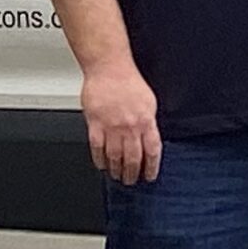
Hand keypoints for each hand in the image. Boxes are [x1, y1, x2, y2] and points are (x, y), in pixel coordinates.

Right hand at [82, 62, 161, 184]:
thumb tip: (150, 138)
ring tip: (117, 176)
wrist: (108, 68)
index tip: (149, 176)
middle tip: (131, 180)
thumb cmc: (127, 80)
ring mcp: (112, 127)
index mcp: (146, 121)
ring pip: (115, 157)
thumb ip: (149, 122)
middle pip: (133, 158)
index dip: (151, 167)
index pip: (152, 152)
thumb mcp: (149, 102)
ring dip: (117, 170)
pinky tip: (102, 164)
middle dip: (132, 173)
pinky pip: (97, 149)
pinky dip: (100, 159)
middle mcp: (130, 127)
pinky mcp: (95, 124)